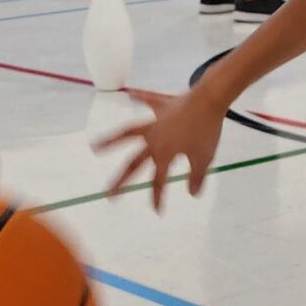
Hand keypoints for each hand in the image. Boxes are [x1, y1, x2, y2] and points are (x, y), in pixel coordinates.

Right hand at [93, 85, 225, 208]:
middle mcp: (154, 140)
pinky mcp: (161, 104)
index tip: (157, 212)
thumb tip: (192, 194)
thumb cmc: (207, 130)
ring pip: (128, 132)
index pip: (158, 181)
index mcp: (165, 154)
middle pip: (134, 164)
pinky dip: (139, 97)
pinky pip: (147, 99)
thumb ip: (196, 177)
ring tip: (95, 146)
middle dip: (121, 181)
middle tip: (108, 194)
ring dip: (111, 140)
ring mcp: (154, 121)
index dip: (158, 197)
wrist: (209, 100)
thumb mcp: (204, 158)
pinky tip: (129, 94)